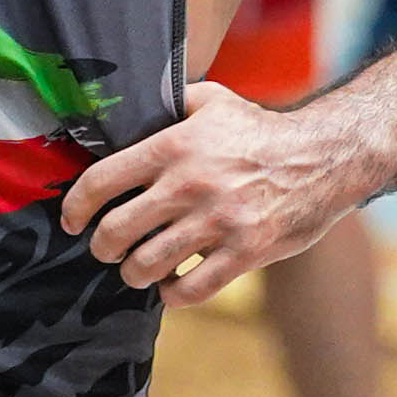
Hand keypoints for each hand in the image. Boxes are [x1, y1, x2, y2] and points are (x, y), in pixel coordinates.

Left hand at [58, 83, 363, 304]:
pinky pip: (190, 290)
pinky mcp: (244, 252)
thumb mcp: (211, 101)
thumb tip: (124, 109)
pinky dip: (172, 294)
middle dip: (102, 247)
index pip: (101, 182)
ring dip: (134, 273)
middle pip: (116, 232)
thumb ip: (167, 105)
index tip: (72, 221)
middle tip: (106, 249)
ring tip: (138, 269)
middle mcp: (189, 184)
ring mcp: (218, 221)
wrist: (324, 157)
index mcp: (173, 145)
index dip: (75, 208)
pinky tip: (172, 286)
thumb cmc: (259, 130)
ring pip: (147, 266)